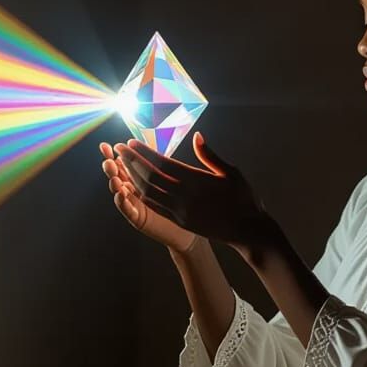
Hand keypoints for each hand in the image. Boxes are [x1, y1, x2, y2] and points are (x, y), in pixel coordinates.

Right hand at [99, 141, 197, 252]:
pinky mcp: (139, 219)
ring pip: (120, 191)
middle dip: (111, 166)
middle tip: (108, 159)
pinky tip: (119, 194)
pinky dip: (122, 203)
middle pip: (118, 175)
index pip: (124, 163)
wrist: (189, 225)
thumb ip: (165, 161)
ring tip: (113, 176)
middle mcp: (133, 189)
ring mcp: (134, 204)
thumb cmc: (184, 200)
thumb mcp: (175, 178)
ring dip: (115, 182)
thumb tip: (174, 140)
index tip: (107, 145)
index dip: (115, 155)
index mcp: (139, 176)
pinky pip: (128, 210)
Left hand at [113, 131, 268, 250]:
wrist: (248, 230)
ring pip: (149, 192)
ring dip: (133, 177)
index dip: (145, 152)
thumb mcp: (231, 172)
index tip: (131, 142)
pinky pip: (156, 207)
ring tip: (122, 164)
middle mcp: (185, 196)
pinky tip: (134, 185)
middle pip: (151, 176)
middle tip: (118, 148)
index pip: (163, 163)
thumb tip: (196, 136)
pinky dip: (142, 195)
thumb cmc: (244, 199)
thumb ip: (210, 155)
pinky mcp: (180, 221)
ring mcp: (180, 211)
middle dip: (132, 161)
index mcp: (197, 181)